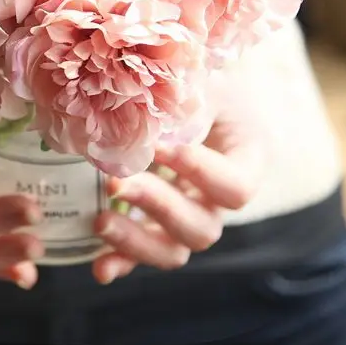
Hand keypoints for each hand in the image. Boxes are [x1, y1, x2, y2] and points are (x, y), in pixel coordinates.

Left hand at [92, 93, 265, 284]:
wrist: (186, 89)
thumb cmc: (196, 77)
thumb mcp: (197, 77)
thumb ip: (179, 94)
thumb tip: (133, 107)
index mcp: (245, 160)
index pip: (235, 187)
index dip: (199, 173)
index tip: (161, 146)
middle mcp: (219, 199)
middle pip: (202, 228)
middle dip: (157, 206)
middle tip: (116, 180)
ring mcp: (188, 216)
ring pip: (175, 251)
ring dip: (135, 242)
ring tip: (101, 220)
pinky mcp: (156, 224)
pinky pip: (142, 255)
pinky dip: (120, 262)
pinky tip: (99, 267)